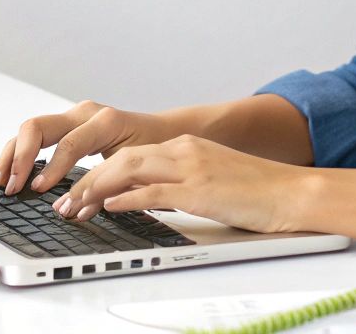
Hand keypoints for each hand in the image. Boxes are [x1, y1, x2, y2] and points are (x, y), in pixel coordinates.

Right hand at [0, 100, 177, 194]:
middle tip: (13, 186)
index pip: (70, 143)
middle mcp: (84, 113)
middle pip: (38, 127)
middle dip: (21, 157)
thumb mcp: (134, 168)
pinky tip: (8, 169)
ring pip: (31, 128)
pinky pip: (35, 134)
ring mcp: (72, 116)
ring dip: (12, 153)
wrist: (163, 131)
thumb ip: (105, 187)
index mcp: (105, 121)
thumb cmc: (151, 148)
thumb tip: (73, 210)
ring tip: (1, 179)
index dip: (51, 167)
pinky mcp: (65, 124)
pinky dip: (19, 151)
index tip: (38, 189)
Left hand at [53, 133, 311, 233]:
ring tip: (75, 208)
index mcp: (186, 146)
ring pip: (128, 170)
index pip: (129, 154)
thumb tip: (144, 199)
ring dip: (95, 190)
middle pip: (121, 159)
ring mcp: (191, 168)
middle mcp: (184, 151)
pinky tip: (108, 207)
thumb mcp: (211, 179)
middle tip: (63, 202)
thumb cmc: (256, 191)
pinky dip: (125, 198)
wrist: (291, 192)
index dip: (97, 173)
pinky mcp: (200, 190)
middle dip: (86, 181)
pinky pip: (153, 191)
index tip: (77, 192)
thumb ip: (178, 183)